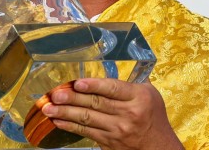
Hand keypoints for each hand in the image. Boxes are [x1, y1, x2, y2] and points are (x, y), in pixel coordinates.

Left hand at [41, 78, 182, 149]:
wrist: (160, 148)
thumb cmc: (153, 117)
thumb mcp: (150, 95)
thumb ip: (130, 82)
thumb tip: (110, 66)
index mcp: (138, 97)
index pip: (112, 89)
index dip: (93, 85)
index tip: (77, 83)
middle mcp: (128, 114)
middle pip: (96, 104)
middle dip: (72, 98)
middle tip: (54, 94)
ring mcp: (118, 130)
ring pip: (87, 119)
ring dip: (65, 113)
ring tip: (48, 108)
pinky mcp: (109, 143)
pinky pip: (86, 133)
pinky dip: (70, 126)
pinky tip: (58, 121)